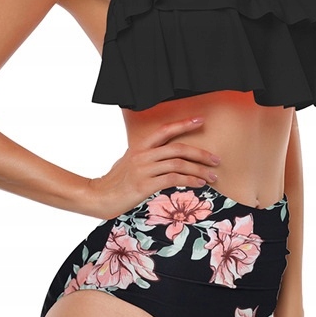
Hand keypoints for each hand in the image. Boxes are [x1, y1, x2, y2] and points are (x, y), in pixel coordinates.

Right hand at [84, 116, 220, 219]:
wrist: (100, 196)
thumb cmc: (116, 181)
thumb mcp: (128, 162)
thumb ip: (145, 156)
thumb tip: (162, 155)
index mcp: (139, 146)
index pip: (165, 130)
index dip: (183, 124)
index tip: (200, 120)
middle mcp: (143, 155)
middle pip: (177, 148)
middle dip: (200, 153)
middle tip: (216, 159)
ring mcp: (144, 169)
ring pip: (178, 163)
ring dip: (199, 170)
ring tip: (212, 176)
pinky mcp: (145, 185)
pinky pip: (173, 179)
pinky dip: (189, 180)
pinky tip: (199, 184)